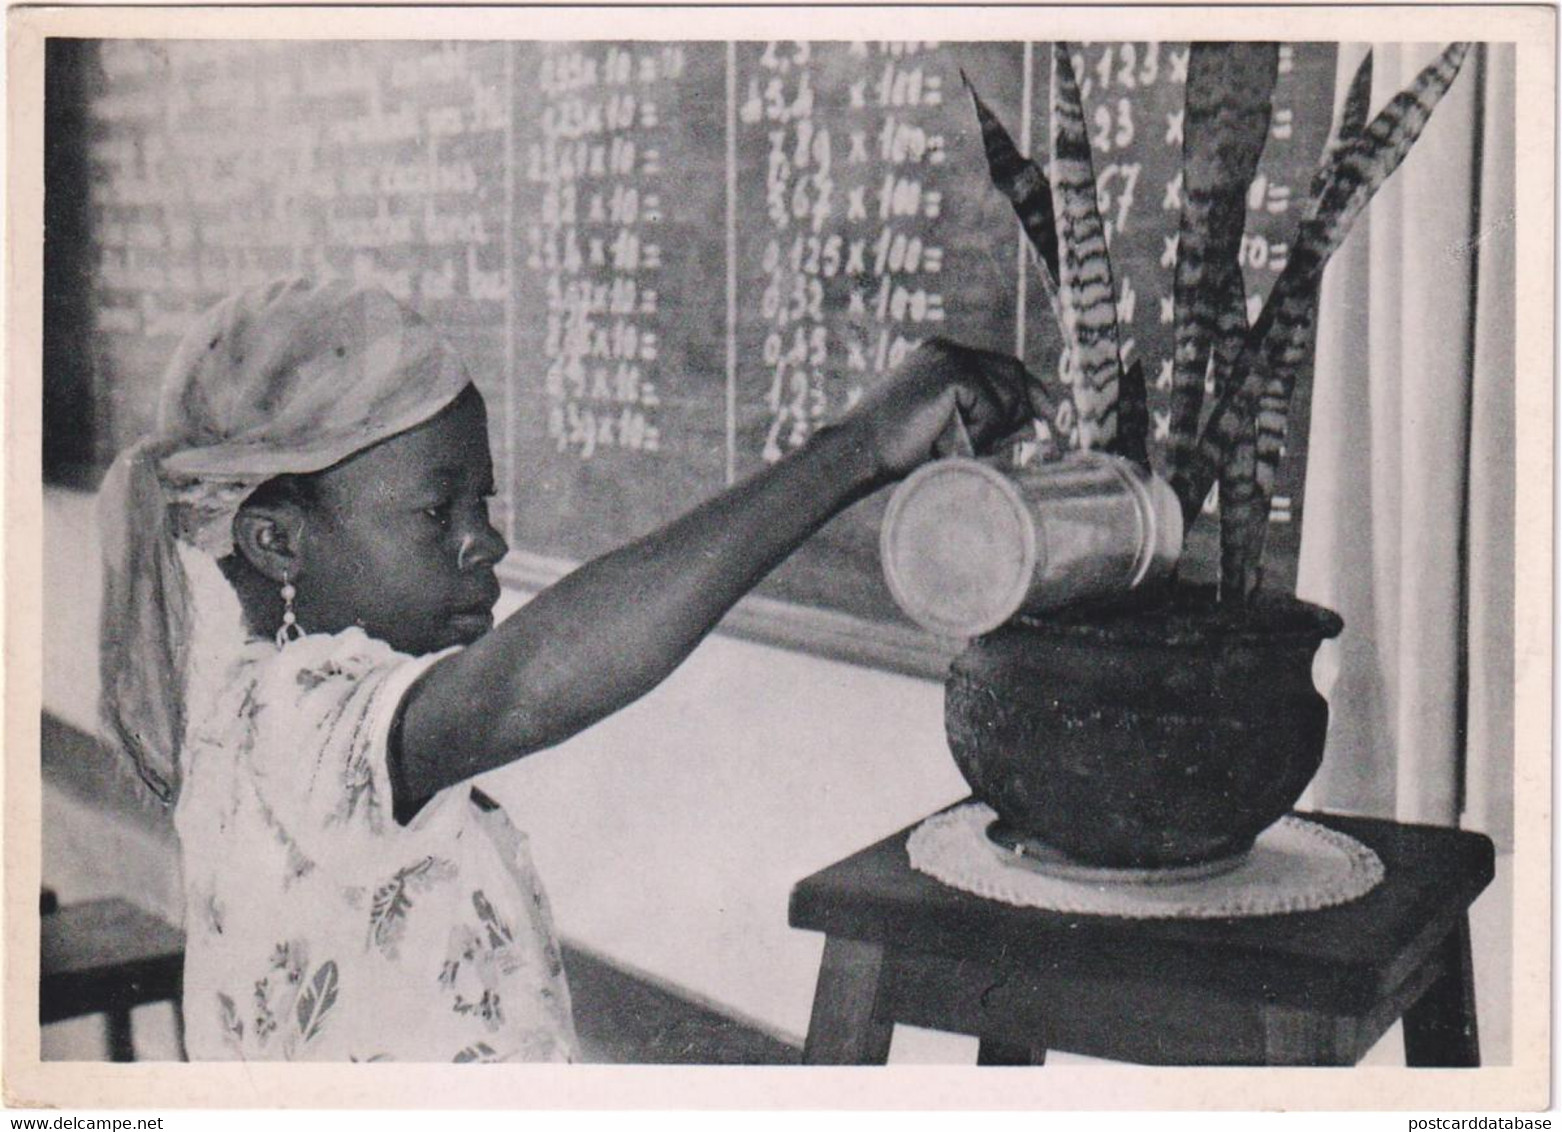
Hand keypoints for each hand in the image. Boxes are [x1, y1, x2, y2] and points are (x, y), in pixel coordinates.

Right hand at [839, 338, 1050, 482]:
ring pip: (1007, 395)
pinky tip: (948, 440)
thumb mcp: (950, 432)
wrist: (858, 451)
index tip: (1046, 414)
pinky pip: (993, 409)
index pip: (1000, 366)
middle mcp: (948, 349)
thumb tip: (1034, 423)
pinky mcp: (954, 372)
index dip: (1028, 390)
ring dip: (991, 431)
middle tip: (1018, 439)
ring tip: (955, 444)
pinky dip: (979, 434)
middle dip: (1023, 409)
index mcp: (942, 358)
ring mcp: (951, 357)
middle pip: (1013, 373)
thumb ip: (988, 423)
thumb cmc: (896, 451)